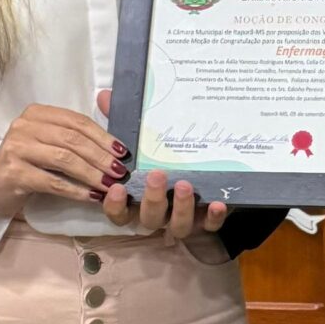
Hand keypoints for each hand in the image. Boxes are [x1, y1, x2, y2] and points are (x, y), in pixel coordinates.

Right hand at [0, 105, 126, 219]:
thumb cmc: (26, 165)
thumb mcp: (47, 144)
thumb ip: (73, 138)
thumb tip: (115, 147)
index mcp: (37, 113)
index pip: (76, 121)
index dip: (103, 136)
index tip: (122, 152)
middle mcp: (24, 126)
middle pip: (72, 139)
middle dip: (100, 156)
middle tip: (120, 172)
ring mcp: (16, 148)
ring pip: (64, 159)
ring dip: (91, 174)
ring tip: (109, 185)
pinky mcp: (13, 173)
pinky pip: (52, 181)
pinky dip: (75, 190)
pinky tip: (91, 197)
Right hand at [93, 89, 227, 242]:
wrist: (207, 163)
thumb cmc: (164, 154)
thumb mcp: (143, 138)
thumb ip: (123, 120)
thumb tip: (106, 96)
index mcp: (138, 199)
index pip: (118, 213)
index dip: (115, 205)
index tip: (116, 187)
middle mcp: (159, 213)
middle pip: (149, 218)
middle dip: (152, 199)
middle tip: (157, 175)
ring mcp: (184, 218)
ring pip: (179, 226)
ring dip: (181, 208)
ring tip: (185, 184)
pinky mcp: (208, 219)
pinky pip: (211, 226)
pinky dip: (214, 217)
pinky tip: (217, 203)